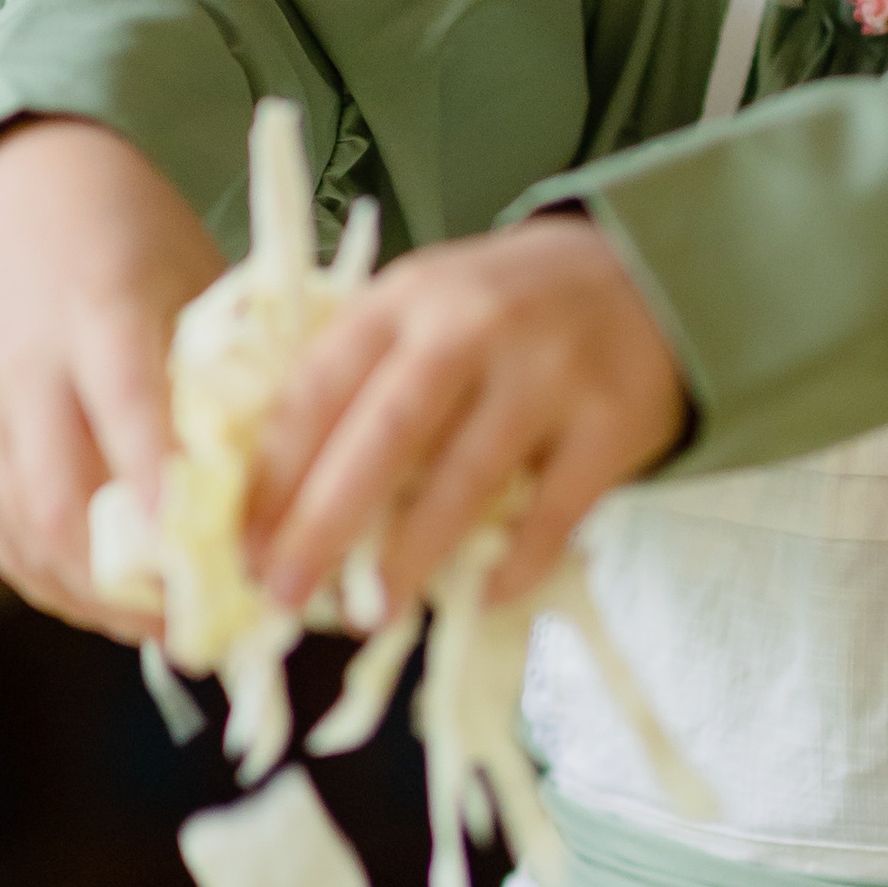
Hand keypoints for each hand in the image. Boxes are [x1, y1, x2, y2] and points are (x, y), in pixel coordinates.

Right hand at [0, 118, 221, 633]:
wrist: (20, 187)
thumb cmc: (137, 237)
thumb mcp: (199, 279)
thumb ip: (230, 376)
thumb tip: (290, 486)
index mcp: (97, 308)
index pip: (123, 405)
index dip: (156, 483)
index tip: (197, 554)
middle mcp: (26, 367)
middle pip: (58, 498)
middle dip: (130, 583)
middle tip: (204, 627)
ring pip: (27, 535)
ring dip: (97, 600)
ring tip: (169, 633)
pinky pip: (2, 536)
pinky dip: (58, 582)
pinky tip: (114, 606)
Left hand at [247, 217, 687, 616]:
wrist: (643, 274)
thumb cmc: (504, 310)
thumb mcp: (422, 308)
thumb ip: (357, 376)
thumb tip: (272, 497)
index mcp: (405, 299)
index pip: (321, 387)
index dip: (277, 473)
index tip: (244, 544)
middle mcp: (474, 326)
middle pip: (385, 434)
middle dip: (325, 522)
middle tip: (283, 591)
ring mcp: (549, 373)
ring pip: (466, 477)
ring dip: (410, 555)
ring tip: (369, 613)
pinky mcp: (613, 421)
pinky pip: (553, 511)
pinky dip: (513, 562)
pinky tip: (479, 596)